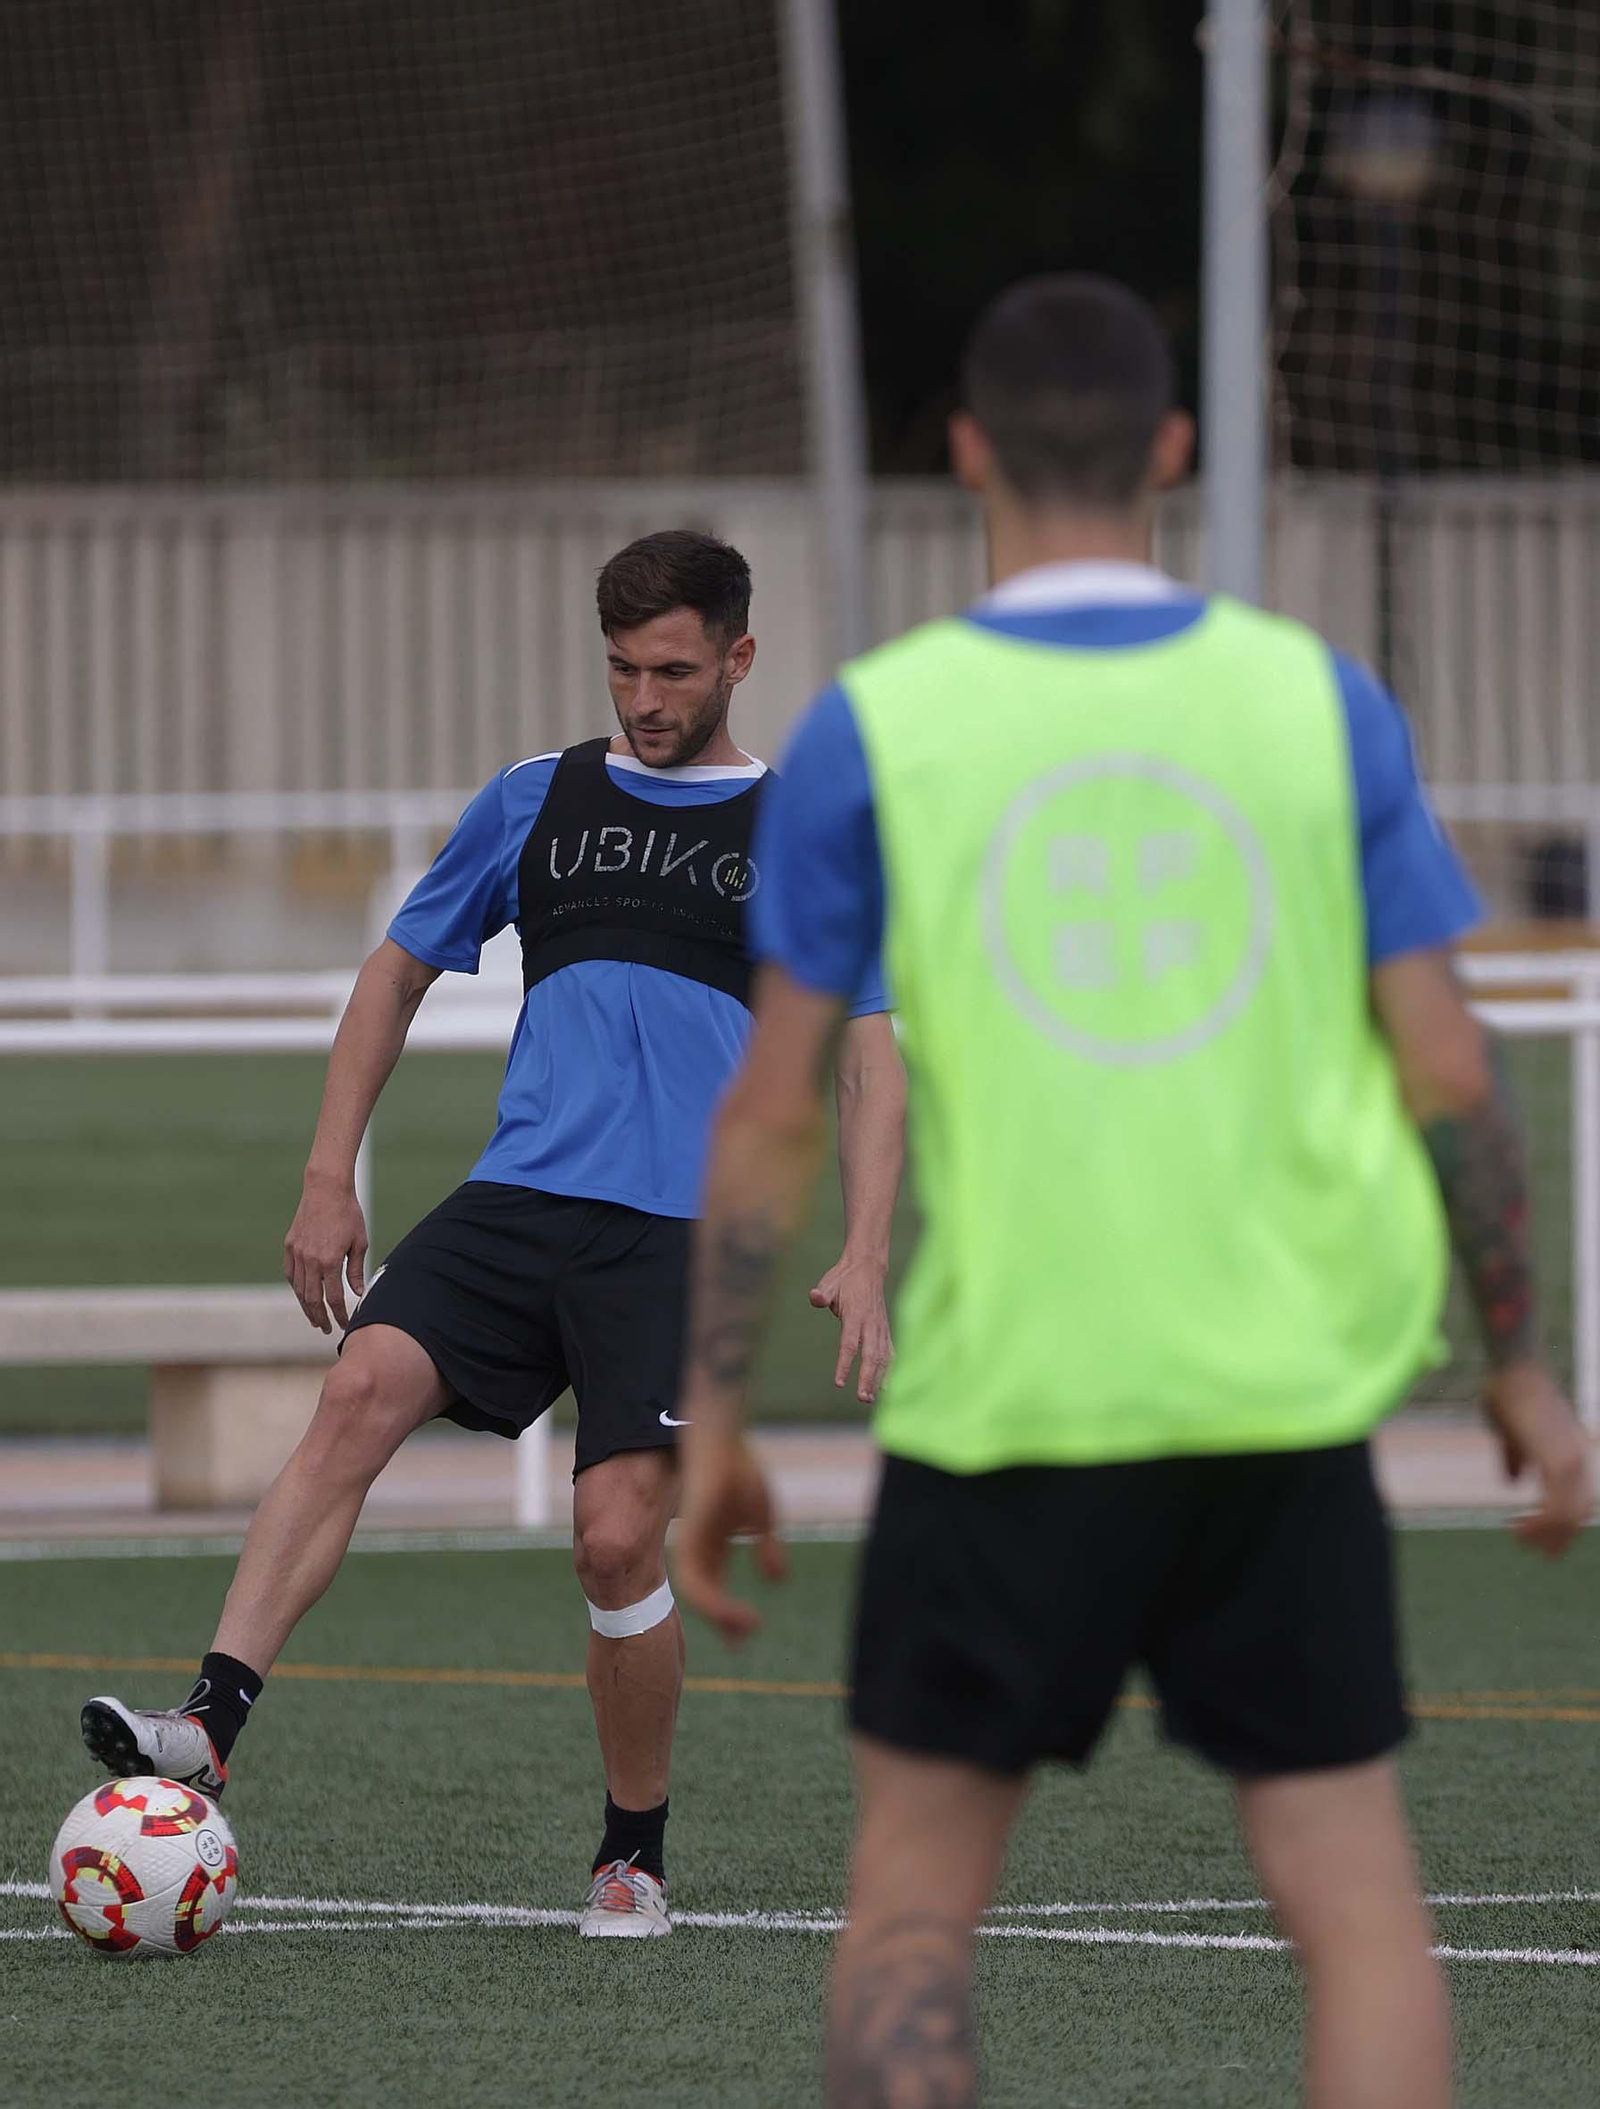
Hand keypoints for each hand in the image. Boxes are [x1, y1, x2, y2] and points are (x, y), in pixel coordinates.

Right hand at [284, 1171, 367, 1333]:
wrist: (326, 1189)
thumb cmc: (348, 1214)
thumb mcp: (359, 1242)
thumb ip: (357, 1270)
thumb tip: (358, 1293)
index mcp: (330, 1261)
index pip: (333, 1298)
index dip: (339, 1315)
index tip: (344, 1325)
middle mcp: (310, 1260)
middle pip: (312, 1299)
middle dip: (320, 1318)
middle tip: (326, 1329)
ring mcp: (297, 1253)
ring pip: (299, 1289)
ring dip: (306, 1307)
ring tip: (314, 1318)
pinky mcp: (289, 1246)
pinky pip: (291, 1274)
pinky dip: (296, 1288)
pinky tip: (303, 1295)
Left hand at [673, 1433, 787, 1644]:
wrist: (720, 1440)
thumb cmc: (740, 1468)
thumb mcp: (761, 1514)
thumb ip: (767, 1546)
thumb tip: (777, 1579)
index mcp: (712, 1542)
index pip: (716, 1585)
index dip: (729, 1610)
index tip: (747, 1632)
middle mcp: (698, 1546)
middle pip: (707, 1594)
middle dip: (724, 1620)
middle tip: (740, 1644)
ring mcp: (691, 1544)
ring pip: (700, 1594)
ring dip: (722, 1616)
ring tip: (746, 1630)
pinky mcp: (689, 1540)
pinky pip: (697, 1582)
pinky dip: (716, 1602)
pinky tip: (735, 1612)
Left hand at [809, 1254, 893, 1402]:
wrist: (868, 1268)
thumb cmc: (844, 1279)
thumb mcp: (829, 1283)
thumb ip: (822, 1294)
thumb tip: (815, 1298)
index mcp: (856, 1315)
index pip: (850, 1344)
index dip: (845, 1364)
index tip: (840, 1382)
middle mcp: (871, 1324)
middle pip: (871, 1355)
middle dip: (868, 1377)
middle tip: (862, 1397)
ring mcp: (881, 1327)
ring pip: (883, 1357)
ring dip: (878, 1378)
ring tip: (871, 1398)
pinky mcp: (885, 1329)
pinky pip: (889, 1352)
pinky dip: (889, 1369)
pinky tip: (885, 1386)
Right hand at [1482, 1362, 1593, 1557]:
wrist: (1513, 1371)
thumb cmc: (1508, 1394)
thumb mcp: (1511, 1432)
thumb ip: (1516, 1456)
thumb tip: (1514, 1481)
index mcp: (1570, 1453)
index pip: (1580, 1501)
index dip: (1564, 1524)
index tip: (1544, 1540)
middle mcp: (1577, 1460)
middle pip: (1579, 1514)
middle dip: (1558, 1537)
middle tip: (1537, 1553)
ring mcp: (1570, 1461)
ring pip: (1568, 1516)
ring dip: (1545, 1534)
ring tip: (1520, 1539)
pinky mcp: (1556, 1462)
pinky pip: (1554, 1506)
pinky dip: (1538, 1524)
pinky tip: (1517, 1526)